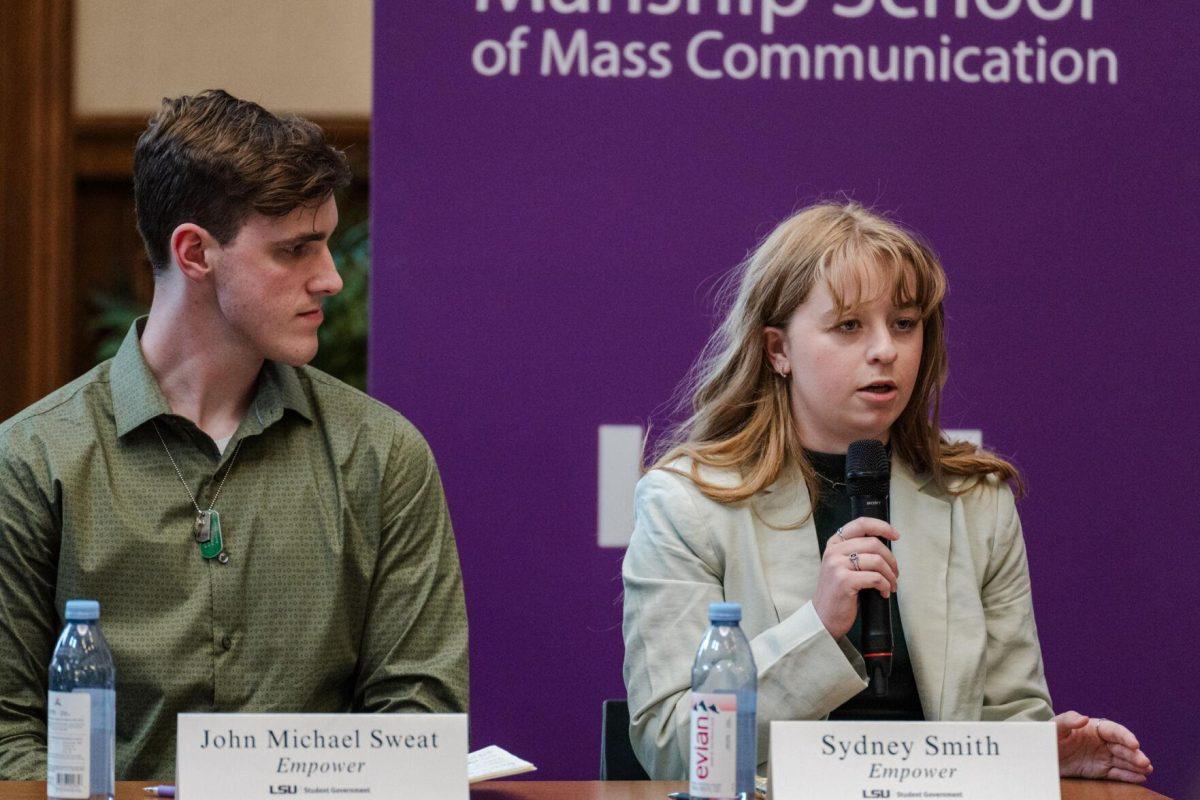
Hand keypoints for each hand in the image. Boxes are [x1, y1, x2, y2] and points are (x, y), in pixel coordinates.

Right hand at [813, 517, 898, 638]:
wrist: (824, 617)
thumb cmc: (838, 592)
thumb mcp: (842, 566)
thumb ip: (857, 552)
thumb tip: (885, 547)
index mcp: (834, 544)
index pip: (861, 524)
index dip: (882, 527)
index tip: (895, 536)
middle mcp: (834, 551)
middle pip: (874, 543)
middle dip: (891, 559)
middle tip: (895, 573)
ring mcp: (837, 565)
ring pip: (877, 560)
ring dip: (891, 575)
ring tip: (891, 585)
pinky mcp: (844, 581)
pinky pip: (876, 578)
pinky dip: (885, 586)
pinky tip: (884, 592)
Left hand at [1056, 711, 1152, 782]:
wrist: (1042, 753)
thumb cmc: (1049, 735)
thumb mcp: (1056, 726)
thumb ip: (1068, 720)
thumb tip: (1084, 718)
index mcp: (1095, 728)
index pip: (1114, 731)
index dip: (1126, 737)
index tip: (1135, 743)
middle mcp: (1102, 742)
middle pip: (1123, 747)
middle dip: (1135, 754)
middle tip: (1145, 763)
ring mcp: (1103, 756)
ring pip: (1123, 761)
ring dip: (1136, 765)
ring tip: (1147, 770)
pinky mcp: (1100, 770)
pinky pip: (1117, 773)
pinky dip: (1129, 776)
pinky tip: (1141, 778)